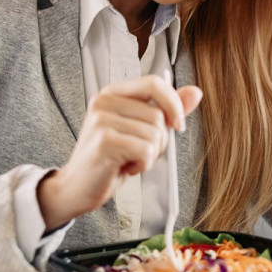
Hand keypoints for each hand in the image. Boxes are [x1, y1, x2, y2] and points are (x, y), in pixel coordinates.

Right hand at [37, 75, 202, 228]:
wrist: (76, 188)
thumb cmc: (109, 159)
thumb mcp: (141, 130)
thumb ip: (167, 110)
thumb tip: (195, 92)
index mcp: (114, 93)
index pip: (154, 83)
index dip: (173, 103)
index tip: (177, 124)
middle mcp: (104, 101)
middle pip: (159, 115)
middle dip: (158, 140)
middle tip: (137, 151)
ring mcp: (102, 120)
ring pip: (155, 134)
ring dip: (149, 155)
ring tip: (127, 159)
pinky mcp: (105, 140)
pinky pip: (146, 150)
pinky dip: (142, 164)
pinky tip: (123, 167)